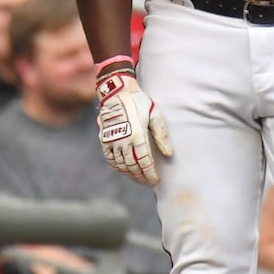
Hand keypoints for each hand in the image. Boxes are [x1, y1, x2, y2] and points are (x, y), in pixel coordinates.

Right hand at [96, 69, 171, 186]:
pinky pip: (110, 159)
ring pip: (121, 165)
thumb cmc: (138, 101)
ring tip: (138, 178)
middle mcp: (124, 141)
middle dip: (141, 177)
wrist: (116, 91)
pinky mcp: (104, 139)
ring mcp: (112, 141)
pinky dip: (117, 167)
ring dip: (130, 174)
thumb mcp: (155, 114)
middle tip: (148, 182)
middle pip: (133, 167)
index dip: (150, 174)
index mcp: (138, 136)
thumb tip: (168, 154)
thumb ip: (161, 135)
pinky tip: (124, 170)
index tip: (156, 181)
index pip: (145, 163)